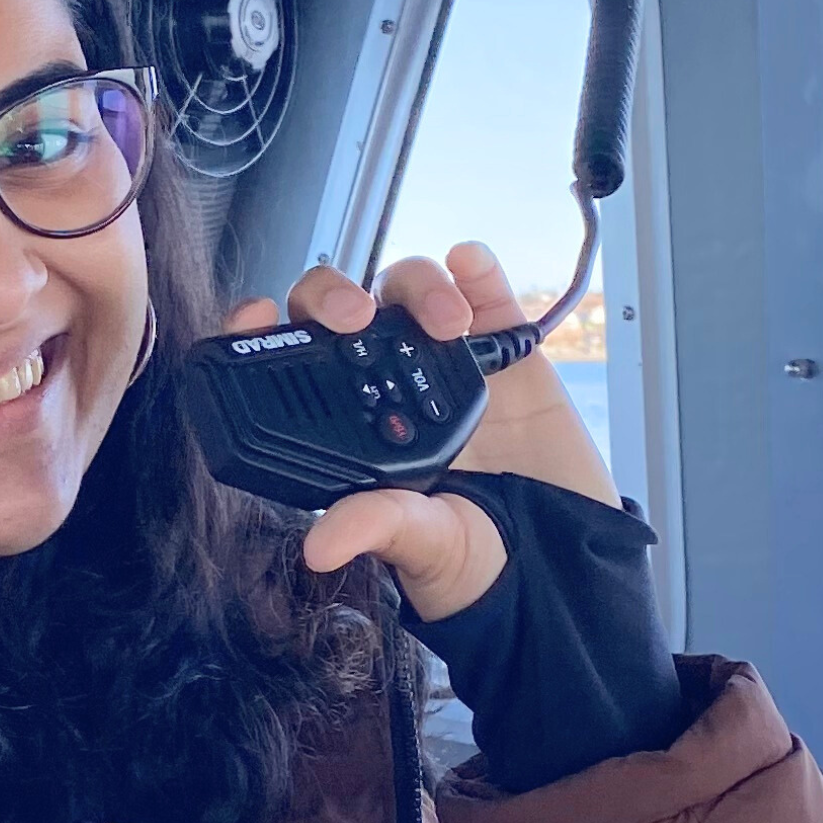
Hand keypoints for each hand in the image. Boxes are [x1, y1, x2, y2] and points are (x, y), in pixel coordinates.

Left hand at [223, 241, 617, 622]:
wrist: (566, 557)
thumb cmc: (481, 557)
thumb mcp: (423, 547)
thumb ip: (378, 527)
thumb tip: (318, 544)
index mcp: (348, 429)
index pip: (290, 365)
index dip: (265, 332)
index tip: (257, 315)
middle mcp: (386, 387)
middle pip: (340, 312)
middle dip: (335, 295)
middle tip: (352, 317)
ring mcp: (443, 362)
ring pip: (406, 292)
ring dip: (415, 287)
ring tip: (446, 322)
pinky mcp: (504, 350)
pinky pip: (485, 291)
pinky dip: (475, 268)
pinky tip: (469, 265)